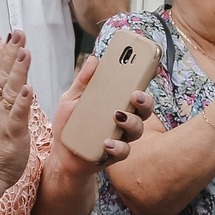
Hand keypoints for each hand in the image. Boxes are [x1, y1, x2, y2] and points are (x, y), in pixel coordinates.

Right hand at [0, 33, 37, 195]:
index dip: (6, 52)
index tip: (13, 33)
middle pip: (3, 76)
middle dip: (11, 54)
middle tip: (18, 33)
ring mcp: (2, 119)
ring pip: (10, 91)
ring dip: (17, 71)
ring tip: (24, 52)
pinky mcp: (11, 134)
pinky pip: (17, 116)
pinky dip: (22, 102)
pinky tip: (28, 88)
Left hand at [48, 52, 153, 171]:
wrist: (61, 154)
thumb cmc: (69, 123)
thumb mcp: (71, 98)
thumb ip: (83, 81)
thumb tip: (94, 60)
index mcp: (116, 102)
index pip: (136, 88)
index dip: (147, 77)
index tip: (153, 67)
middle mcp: (124, 118)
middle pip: (144, 109)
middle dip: (145, 101)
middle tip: (135, 95)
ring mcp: (121, 136)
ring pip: (137, 129)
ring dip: (131, 122)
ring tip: (117, 116)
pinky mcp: (115, 154)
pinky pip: (123, 150)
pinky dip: (117, 146)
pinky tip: (107, 142)